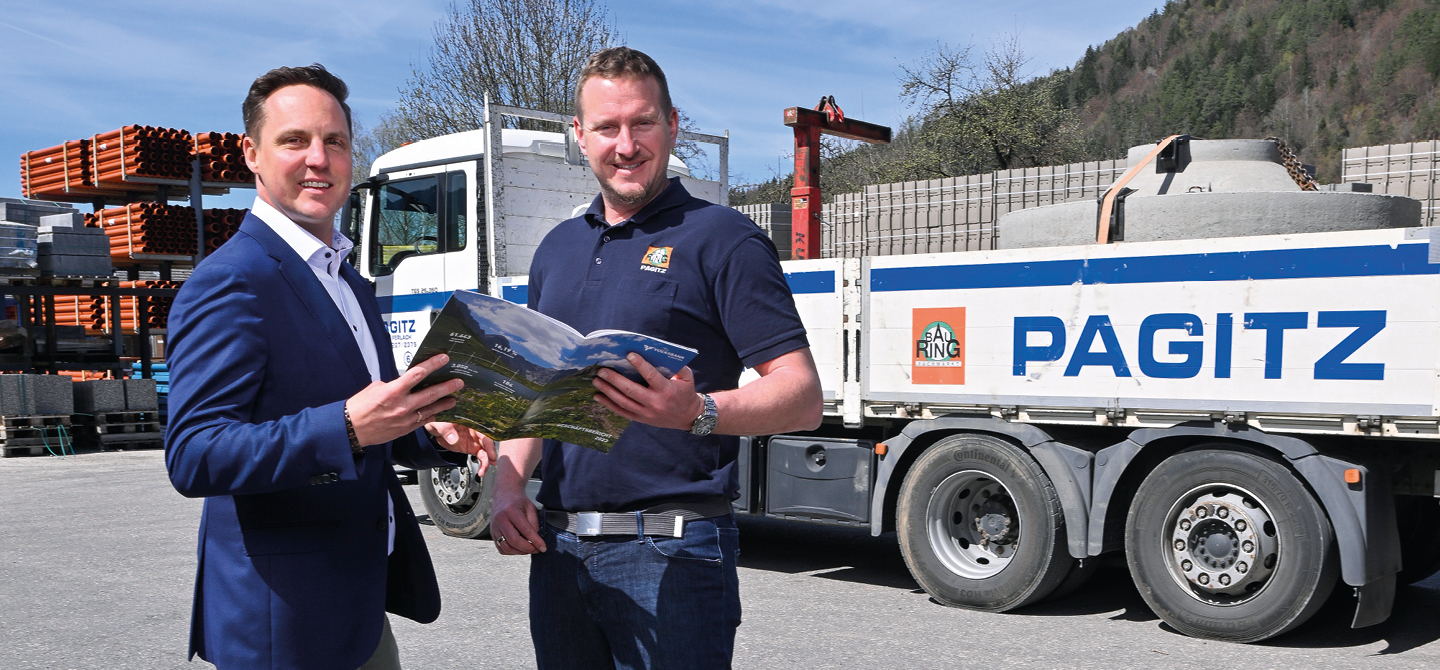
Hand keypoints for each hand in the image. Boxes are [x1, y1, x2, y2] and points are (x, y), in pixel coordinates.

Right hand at [347, 353, 464, 446]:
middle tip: (459, 381)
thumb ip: (393, 384)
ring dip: (444, 402)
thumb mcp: (375, 388)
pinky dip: (433, 415)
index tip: (444, 358)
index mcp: (393, 391)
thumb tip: (404, 383)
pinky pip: (424, 420)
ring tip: (454, 398)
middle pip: (430, 393)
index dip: (433, 364)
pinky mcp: (406, 429)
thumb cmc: (360, 407)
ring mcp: (405, 418)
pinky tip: (440, 411)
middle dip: (447, 386)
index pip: (418, 374)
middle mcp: (402, 405)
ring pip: (431, 409)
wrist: (351, 428)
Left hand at [424, 422, 497, 475]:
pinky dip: (482, 462)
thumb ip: (446, 429)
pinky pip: (480, 455)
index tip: (489, 448)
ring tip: (484, 469)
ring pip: (485, 449)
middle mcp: (475, 430)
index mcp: (470, 421)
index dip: (487, 439)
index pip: (482, 430)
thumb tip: (454, 439)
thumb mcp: (440, 422)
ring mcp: (473, 439)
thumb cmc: (439, 420)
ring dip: (487, 460)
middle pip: (486, 441)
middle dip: (490, 451)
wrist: (434, 428)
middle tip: (491, 460)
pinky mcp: (470, 447)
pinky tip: (482, 469)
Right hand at [490, 488, 546, 554]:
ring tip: (529, 549)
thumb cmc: (518, 501)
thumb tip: (537, 541)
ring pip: (506, 547)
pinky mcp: (492, 533)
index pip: (525, 530)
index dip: (535, 541)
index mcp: (511, 510)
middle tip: (537, 550)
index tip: (543, 547)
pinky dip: (511, 552)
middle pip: (514, 540)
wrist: (504, 495)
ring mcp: (494, 527)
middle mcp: (500, 519)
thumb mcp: (531, 508)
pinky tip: (519, 548)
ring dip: (520, 552)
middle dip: (528, 549)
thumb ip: (534, 524)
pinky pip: (501, 548)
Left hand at [592, 353, 701, 430]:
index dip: (640, 365)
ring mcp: (646, 413)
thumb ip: (678, 366)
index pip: (651, 376)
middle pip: (631, 390)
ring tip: (596, 381)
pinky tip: (598, 396)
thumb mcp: (687, 377)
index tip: (629, 354)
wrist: (687, 417)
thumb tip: (660, 353)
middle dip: (615, 379)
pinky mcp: (641, 419)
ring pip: (623, 402)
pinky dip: (608, 404)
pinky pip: (622, 412)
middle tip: (602, 370)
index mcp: (667, 390)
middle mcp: (655, 403)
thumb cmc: (685, 392)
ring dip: (608, 391)